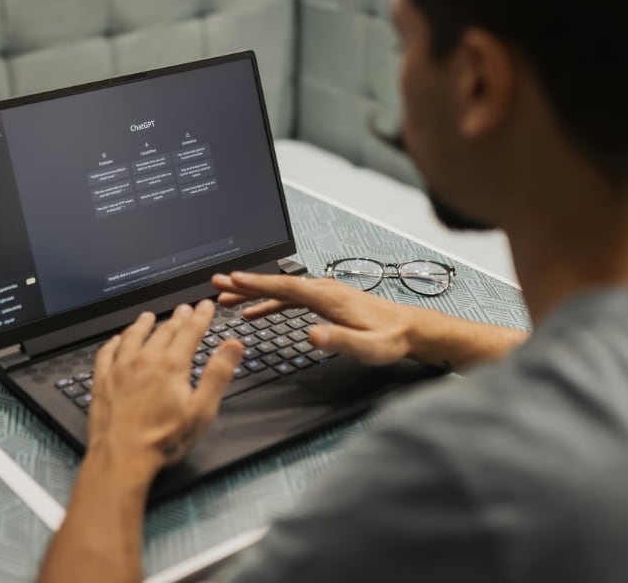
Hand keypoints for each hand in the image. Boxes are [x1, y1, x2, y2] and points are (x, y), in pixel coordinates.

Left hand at [87, 300, 243, 476]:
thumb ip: (218, 374)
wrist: (122, 456)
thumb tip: (233, 346)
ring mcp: (120, 369)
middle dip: (178, 318)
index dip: (200, 317)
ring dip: (143, 324)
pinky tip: (116, 340)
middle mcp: (145, 360)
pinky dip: (113, 342)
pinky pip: (106, 353)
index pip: (190, 332)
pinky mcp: (102, 381)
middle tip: (184, 309)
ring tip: (149, 316)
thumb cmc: (163, 439)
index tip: (206, 305)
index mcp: (171, 366)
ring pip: (133, 336)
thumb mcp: (201, 410)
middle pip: (164, 331)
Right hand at [213, 271, 416, 365]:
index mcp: (328, 297)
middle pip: (277, 283)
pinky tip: (256, 311)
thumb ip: (339, 341)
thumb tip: (312, 335)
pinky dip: (269, 301)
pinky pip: (290, 297)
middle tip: (217, 283)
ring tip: (227, 297)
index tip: (232, 279)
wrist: (409, 330)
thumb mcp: (367, 347)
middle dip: (246, 283)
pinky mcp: (325, 300)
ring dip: (254, 292)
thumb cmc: (390, 339)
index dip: (257, 283)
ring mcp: (324, 293)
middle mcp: (324, 289)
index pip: (285, 286)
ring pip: (281, 289)